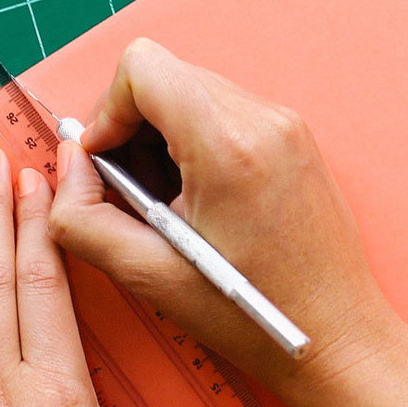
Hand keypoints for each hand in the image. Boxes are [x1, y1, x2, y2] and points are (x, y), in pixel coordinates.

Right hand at [50, 39, 406, 404]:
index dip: (107, 112)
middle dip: (132, 129)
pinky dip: (194, 145)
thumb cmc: (256, 318)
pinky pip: (223, 112)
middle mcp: (263, 119)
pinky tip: (200, 204)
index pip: (143, 67)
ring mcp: (286, 124)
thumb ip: (82, 218)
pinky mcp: (295, 137)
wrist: (338, 339)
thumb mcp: (149, 277)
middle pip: (165, 76)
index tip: (105, 163)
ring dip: (162, 139)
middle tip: (136, 196)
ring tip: (171, 206)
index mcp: (228, 146)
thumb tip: (68, 165)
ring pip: (191, 91)